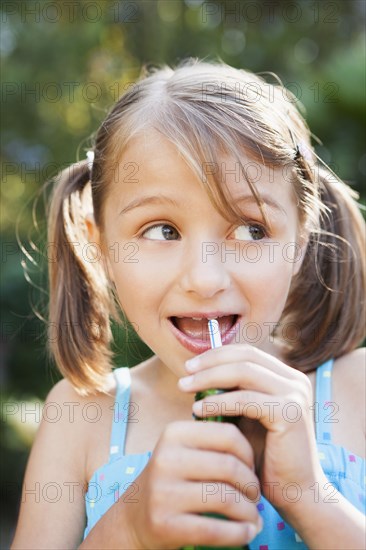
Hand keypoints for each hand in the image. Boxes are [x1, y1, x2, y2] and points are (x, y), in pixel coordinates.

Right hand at [120, 420, 261, 548]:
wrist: (134, 516)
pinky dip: (239, 533)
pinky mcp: (164, 524)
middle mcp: (166, 459)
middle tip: (256, 495)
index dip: (249, 453)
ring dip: (249, 512)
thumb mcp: (183, 449)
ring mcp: (163, 493)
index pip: (228, 435)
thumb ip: (212, 438)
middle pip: (230, 467)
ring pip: (226, 499)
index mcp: (174, 433)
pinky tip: (247, 532)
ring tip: (254, 516)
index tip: (252, 468)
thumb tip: (256, 428)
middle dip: (252, 484)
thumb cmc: (173, 478)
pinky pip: (215, 530)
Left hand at [178, 344, 324, 513]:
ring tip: (185, 388)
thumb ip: (231, 394)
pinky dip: (219, 401)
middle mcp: (295, 380)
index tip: (190, 366)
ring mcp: (295, 394)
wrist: (295, 493)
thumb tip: (195, 375)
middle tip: (184, 373)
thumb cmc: (265, 457)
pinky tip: (199, 410)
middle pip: (245, 356)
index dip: (216, 354)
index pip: (247, 352)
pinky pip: (246, 399)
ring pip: (244, 371)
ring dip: (209, 378)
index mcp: (286, 377)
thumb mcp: (246, 417)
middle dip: (210, 362)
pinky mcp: (290, 413)